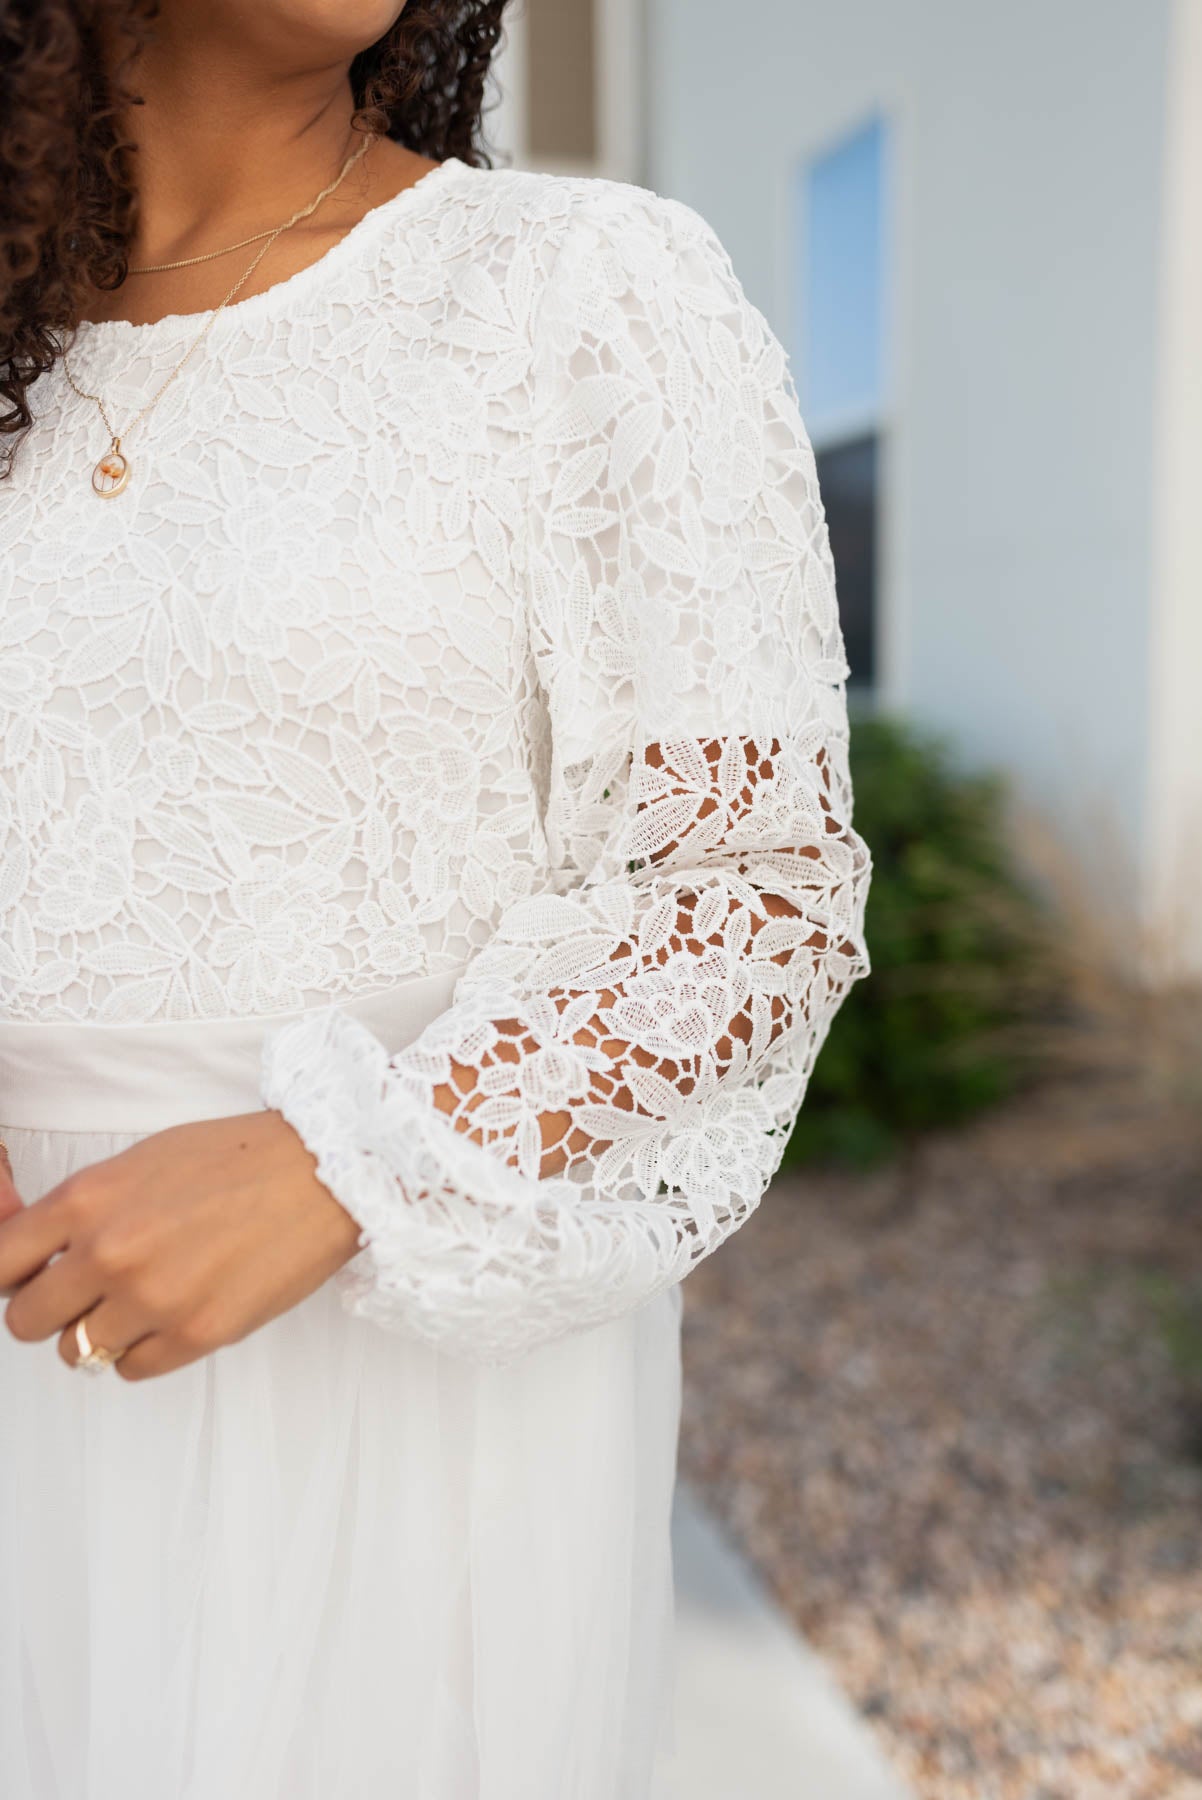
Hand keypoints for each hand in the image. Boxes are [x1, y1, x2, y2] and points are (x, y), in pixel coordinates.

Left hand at [0, 1111, 362, 1380]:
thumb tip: (42, 1259)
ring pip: (78, 1352)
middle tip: (86, 1295)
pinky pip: (132, 1370)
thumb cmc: (237, 1159)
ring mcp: (152, 1299)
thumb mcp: (140, 1163)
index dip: (10, 1278)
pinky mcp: (196, 1335)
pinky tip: (174, 1314)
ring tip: (145, 1300)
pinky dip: (144, 1351)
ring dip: (103, 1331)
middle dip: (51, 1310)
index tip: (30, 1278)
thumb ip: (84, 1211)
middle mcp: (110, 1252)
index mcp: (88, 1199)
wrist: (324, 1172)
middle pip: (26, 1320)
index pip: (0, 1264)